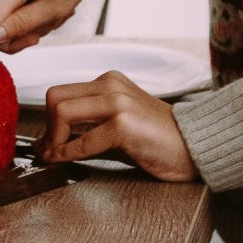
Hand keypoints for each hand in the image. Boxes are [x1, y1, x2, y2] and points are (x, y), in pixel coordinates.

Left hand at [38, 71, 197, 179]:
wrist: (196, 147)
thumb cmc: (159, 140)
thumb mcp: (117, 126)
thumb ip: (86, 128)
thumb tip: (49, 142)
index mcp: (109, 82)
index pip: (61, 92)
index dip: (47, 119)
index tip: (46, 142)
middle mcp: (111, 85)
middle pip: (55, 98)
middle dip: (46, 127)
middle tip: (49, 150)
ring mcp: (118, 102)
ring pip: (62, 111)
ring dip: (53, 139)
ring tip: (55, 156)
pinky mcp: (124, 124)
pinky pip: (83, 140)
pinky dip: (68, 152)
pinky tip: (65, 160)